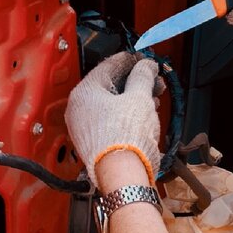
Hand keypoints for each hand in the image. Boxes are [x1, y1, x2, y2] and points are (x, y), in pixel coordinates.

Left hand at [65, 52, 161, 189]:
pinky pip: (111, 120)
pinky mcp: (94, 143)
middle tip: (152, 78)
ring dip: (133, 98)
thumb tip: (145, 66)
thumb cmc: (125, 137)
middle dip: (134, 81)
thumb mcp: (139, 97)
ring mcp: (85, 128)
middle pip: (110, 86)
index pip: (107, 66)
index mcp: (84, 93)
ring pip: (111, 104)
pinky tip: (144, 113)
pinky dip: (127, 114)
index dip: (129, 60)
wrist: (122, 174)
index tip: (142, 58)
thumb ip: (143, 76)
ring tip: (154, 96)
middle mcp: (79, 110)